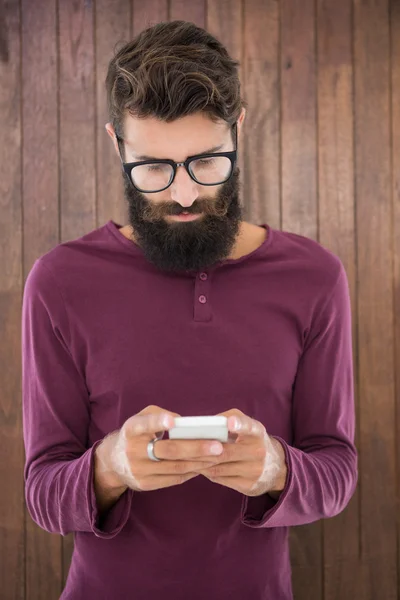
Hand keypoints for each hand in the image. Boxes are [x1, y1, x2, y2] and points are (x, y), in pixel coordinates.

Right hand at [95, 405, 223, 492]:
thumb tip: (185, 423)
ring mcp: (138, 470)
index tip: (172, 421)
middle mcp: (132, 451)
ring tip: (219, 456)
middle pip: (168, 450)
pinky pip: (173, 479)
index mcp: (131, 430)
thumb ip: (160, 415)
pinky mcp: (145, 484)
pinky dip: (192, 472)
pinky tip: (206, 465)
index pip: (143, 425)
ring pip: (175, 467)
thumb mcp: (141, 418)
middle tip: (218, 446)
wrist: (114, 462)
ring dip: (200, 462)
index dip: (158, 422)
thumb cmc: (136, 433)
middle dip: (196, 448)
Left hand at [191, 409, 287, 496]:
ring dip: (199, 463)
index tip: (230, 423)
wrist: (277, 468)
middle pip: (224, 451)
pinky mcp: (248, 486)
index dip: (239, 424)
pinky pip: (220, 478)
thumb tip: (202, 425)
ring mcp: (254, 470)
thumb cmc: (252, 441)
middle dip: (201, 450)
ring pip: (219, 467)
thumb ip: (228, 420)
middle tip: (182, 447)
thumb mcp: (248, 426)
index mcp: (257, 432)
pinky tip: (197, 467)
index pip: (249, 426)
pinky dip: (206, 472)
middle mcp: (258, 451)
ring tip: (183, 458)